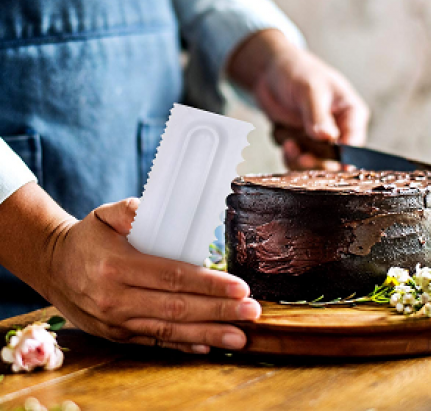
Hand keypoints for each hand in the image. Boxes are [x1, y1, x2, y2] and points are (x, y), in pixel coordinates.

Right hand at [0, 184, 259, 354]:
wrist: (52, 267)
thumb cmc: (87, 238)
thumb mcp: (104, 215)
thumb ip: (131, 210)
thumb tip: (157, 210)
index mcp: (117, 267)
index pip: (172, 277)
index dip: (208, 284)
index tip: (239, 287)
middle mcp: (116, 299)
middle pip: (177, 307)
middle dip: (219, 311)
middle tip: (252, 312)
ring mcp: (116, 322)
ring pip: (170, 330)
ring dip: (209, 333)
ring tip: (240, 336)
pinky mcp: (117, 334)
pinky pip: (155, 341)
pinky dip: (183, 345)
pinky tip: (208, 345)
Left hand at [227, 29, 369, 169]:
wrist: (269, 71)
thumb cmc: (297, 71)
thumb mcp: (310, 89)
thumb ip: (318, 115)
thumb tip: (328, 138)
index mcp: (351, 113)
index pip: (355, 141)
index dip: (346, 157)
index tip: (336, 167)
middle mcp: (339, 129)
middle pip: (335, 160)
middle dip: (319, 161)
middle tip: (303, 158)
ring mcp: (319, 138)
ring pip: (315, 164)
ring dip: (301, 160)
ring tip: (289, 146)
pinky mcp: (301, 143)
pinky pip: (297, 161)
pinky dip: (290, 156)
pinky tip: (285, 143)